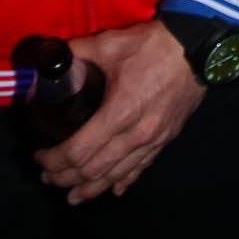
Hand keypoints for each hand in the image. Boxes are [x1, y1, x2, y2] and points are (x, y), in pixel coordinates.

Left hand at [35, 19, 204, 202]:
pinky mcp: (166, 139)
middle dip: (66, 178)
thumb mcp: (111, 42)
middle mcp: (136, 135)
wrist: (198, 48)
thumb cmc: (154, 45)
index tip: (40, 157)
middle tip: (47, 178)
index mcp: (119, 112)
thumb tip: (54, 55)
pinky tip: (113, 190)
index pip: (79, 151)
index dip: (55, 160)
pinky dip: (124, 181)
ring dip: (91, 189)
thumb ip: (79, 50)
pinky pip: (142, 168)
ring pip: (117, 176)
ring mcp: (153, 140)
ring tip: (72, 196)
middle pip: (94, 170)